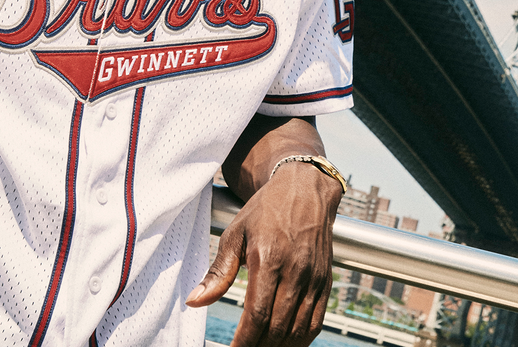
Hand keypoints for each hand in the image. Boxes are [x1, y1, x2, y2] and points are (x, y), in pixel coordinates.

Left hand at [186, 162, 341, 346]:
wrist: (304, 188)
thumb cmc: (266, 209)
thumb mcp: (236, 233)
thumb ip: (218, 272)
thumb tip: (195, 301)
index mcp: (269, 258)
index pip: (257, 313)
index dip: (244, 340)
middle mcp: (295, 270)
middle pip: (278, 327)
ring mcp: (314, 278)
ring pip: (298, 330)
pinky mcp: (325, 282)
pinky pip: (316, 322)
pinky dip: (301, 341)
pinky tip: (285, 343)